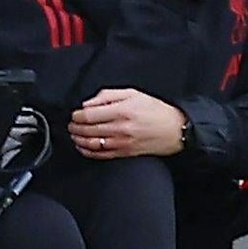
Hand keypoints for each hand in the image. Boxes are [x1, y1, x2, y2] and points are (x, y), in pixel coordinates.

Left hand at [71, 89, 186, 158]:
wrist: (175, 129)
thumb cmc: (156, 110)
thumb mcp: (134, 94)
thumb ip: (109, 95)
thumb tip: (88, 103)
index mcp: (122, 110)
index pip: (89, 115)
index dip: (77, 115)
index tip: (75, 114)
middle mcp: (120, 127)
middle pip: (87, 129)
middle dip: (75, 127)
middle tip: (72, 124)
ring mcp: (121, 142)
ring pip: (91, 143)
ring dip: (78, 139)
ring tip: (75, 134)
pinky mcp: (124, 153)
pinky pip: (100, 155)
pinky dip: (87, 151)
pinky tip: (83, 146)